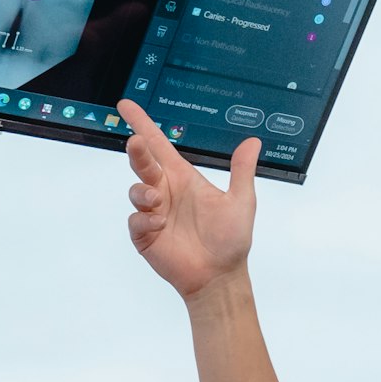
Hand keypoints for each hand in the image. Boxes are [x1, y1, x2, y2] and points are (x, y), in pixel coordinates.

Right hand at [120, 100, 258, 298]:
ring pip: (136, 190)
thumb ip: (242, 171)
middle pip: (143, 162)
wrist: (220, 276)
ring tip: (158, 202)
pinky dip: (144, 220)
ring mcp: (154, 213)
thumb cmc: (231, 240)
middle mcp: (166, 191)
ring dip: (143, 191)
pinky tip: (160, 225)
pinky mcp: (145, 235)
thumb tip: (253, 142)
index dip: (143, 124)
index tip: (126, 105)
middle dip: (138, 151)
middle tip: (137, 143)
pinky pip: (136, 220)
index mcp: (183, 178)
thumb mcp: (242, 201)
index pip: (159, 145)